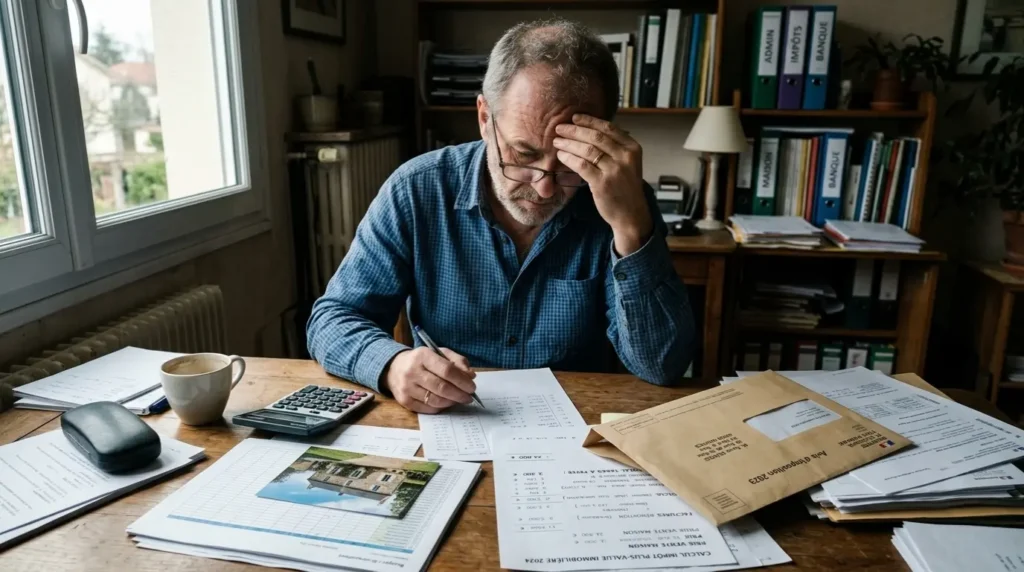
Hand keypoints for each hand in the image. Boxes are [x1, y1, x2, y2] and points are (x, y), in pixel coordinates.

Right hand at [382, 347, 475, 412]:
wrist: (393, 368)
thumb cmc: (421, 360)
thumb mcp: (439, 353)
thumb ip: (457, 361)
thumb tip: (471, 375)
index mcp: (422, 356)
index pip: (447, 370)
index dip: (462, 381)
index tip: (472, 387)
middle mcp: (412, 371)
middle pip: (442, 387)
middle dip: (459, 394)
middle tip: (469, 397)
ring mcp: (407, 387)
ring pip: (435, 400)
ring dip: (451, 402)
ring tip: (459, 400)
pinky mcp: (404, 400)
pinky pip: (427, 408)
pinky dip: (440, 407)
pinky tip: (446, 403)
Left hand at [553, 114, 652, 255]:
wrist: (631, 214)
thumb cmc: (625, 188)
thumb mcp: (628, 163)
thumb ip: (615, 147)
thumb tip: (590, 130)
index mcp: (633, 148)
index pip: (608, 128)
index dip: (589, 121)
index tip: (574, 117)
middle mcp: (626, 157)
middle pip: (596, 136)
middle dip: (575, 130)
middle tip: (560, 128)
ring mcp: (615, 170)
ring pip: (587, 150)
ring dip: (569, 143)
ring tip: (557, 141)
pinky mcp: (602, 183)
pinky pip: (582, 165)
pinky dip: (569, 158)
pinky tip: (561, 156)